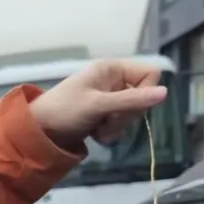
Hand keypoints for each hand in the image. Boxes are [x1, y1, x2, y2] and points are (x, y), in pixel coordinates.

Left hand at [28, 59, 167, 151]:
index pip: (151, 73)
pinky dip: (110, 132)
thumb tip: (165, 93)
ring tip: (97, 130)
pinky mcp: (103, 113)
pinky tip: (95, 135)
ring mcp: (109, 97)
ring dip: (117, 127)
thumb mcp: (98, 105)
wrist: (38, 131)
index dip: (146, 92)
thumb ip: (131, 100)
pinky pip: (120, 123)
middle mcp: (113, 79)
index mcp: (112, 68)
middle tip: (106, 122)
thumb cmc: (64, 111)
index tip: (129, 106)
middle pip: (143, 96)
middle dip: (126, 115)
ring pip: (132, 113)